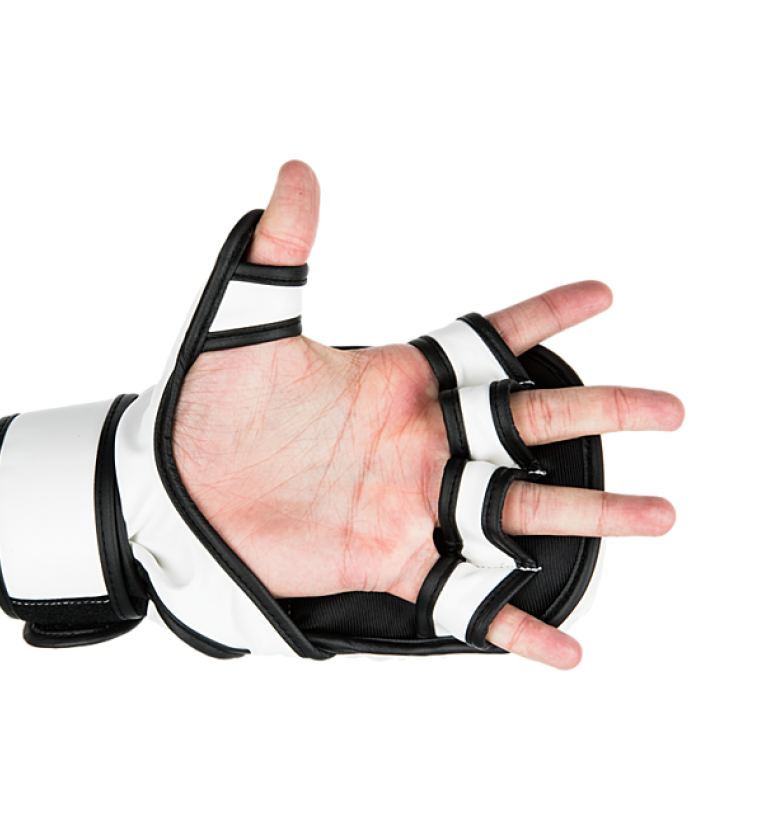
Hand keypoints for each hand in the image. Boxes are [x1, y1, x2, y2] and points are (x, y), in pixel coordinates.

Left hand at [172, 159, 684, 669]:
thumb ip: (282, 251)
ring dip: (591, 516)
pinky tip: (568, 653)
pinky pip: (467, 600)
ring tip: (661, 517)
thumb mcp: (248, 326)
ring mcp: (413, 507)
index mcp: (399, 381)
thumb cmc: (210, 407)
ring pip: (521, 512)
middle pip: (531, 428)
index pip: (489, 343)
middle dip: (603, 415)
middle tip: (671, 410)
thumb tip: (297, 170)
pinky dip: (516, 629)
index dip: (546, 316)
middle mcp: (421, 443)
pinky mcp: (391, 563)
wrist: (175, 491)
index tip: (604, 294)